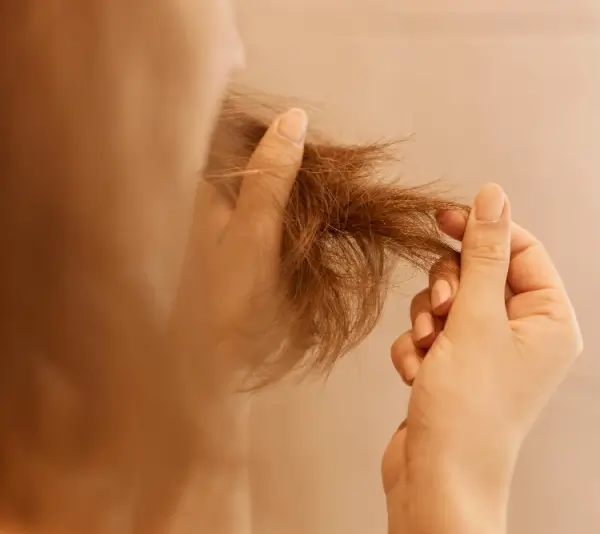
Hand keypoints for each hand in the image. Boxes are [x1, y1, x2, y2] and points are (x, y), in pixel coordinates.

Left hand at [169, 108, 307, 389]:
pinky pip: (259, 212)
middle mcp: (202, 199)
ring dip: (289, 186)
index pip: (233, 130)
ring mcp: (214, 224)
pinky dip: (283, 211)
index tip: (310, 134)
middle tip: (325, 170)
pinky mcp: (227, 247)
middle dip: (287, 157)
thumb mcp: (255, 231)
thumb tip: (295, 117)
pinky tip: (303, 223)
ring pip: (256, 185)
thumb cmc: (223, 300)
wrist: (202, 365)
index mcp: (199, 187)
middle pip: (248, 157)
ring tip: (321, 194)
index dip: (273, 127)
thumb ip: (272, 174)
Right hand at [382, 183, 582, 533]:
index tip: (440, 219)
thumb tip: (492, 194)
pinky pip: (432, 334)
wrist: (438, 481)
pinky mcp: (457, 370)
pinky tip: (417, 376)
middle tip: (440, 312)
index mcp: (550, 320)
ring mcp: (489, 354)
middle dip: (447, 289)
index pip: (520, 250)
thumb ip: (482, 253)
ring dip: (428, 321)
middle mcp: (525, 335)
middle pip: (479, 274)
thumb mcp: (476, 319)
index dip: (481, 231)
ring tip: (428, 351)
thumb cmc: (468, 407)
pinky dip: (418, 349)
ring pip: (448, 303)